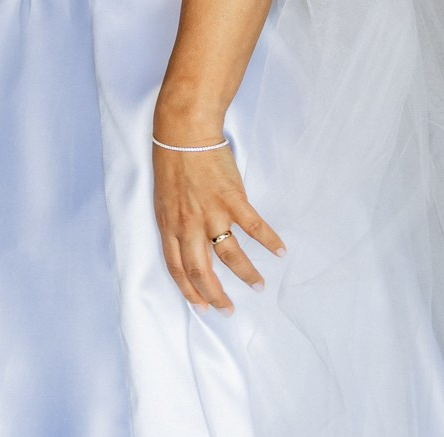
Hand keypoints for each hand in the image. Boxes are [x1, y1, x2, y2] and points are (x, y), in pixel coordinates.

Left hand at [152, 141, 285, 313]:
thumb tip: (189, 244)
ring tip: (258, 287)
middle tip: (229, 310)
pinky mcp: (233, 199)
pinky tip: (280, 252)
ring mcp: (212, 213)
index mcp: (169, 225)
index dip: (190, 292)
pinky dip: (269, 241)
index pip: (177, 268)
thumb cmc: (171, 163)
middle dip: (216, 296)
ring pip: (230, 256)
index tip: (202, 308)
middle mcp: (189, 225)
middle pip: (201, 271)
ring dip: (246, 274)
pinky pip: (254, 227)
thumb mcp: (163, 199)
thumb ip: (176, 224)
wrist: (184, 132)